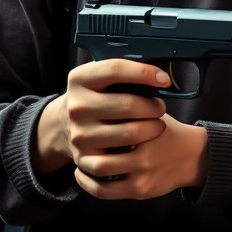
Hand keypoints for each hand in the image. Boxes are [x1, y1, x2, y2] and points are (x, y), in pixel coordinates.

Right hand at [35, 59, 171, 176]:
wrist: (66, 124)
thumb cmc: (100, 96)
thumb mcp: (102, 78)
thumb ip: (126, 73)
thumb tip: (160, 76)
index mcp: (80, 79)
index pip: (115, 70)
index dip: (144, 73)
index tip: (165, 80)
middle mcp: (76, 107)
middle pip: (128, 105)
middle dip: (154, 106)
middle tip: (160, 107)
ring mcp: (79, 134)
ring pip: (130, 133)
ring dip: (152, 129)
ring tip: (157, 125)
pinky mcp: (83, 158)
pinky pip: (119, 161)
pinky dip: (136, 154)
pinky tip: (143, 146)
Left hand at [73, 113, 208, 200]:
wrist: (194, 157)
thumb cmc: (168, 133)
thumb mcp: (156, 113)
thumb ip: (134, 107)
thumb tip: (104, 95)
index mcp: (150, 126)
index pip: (115, 117)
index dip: (98, 114)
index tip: (90, 114)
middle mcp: (145, 151)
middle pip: (104, 142)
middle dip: (89, 139)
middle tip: (81, 136)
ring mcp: (142, 172)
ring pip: (99, 167)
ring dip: (84, 161)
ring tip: (80, 155)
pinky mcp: (139, 190)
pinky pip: (103, 190)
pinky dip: (88, 183)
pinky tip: (83, 174)